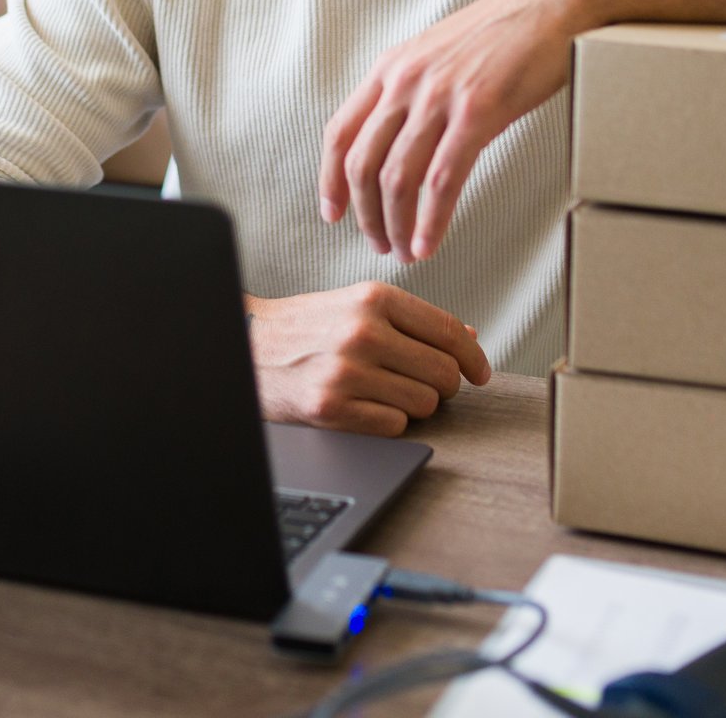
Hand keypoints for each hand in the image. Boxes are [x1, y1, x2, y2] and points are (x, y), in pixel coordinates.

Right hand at [245, 283, 490, 436]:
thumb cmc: (304, 327)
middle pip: (443, 373)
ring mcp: (346, 371)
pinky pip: (395, 427)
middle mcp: (362, 331)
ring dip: (415, 406)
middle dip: (443, 386)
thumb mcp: (356, 305)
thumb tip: (468, 338)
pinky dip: (388, 422)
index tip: (480, 373)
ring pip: (424, 404)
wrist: (245, 347)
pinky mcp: (330, 408)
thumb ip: (412, 319)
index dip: (473, 358)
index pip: (449, 332)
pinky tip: (367, 407)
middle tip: (425, 385)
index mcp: (373, 298)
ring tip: (388, 393)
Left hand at [320, 0, 596, 262]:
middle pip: (363, 163)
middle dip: (365, 215)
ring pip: (398, 178)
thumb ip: (415, 91)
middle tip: (379, 243)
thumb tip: (403, 139)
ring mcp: (440, 94)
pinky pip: (442, 179)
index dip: (329, 180)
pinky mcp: (478, 110)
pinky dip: (432, 220)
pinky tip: (431, 242)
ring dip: (397, 225)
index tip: (333, 213)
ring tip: (407, 250)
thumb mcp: (440, 54)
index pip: (340, 132)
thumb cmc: (506, 31)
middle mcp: (406, 80)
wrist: (554, 2)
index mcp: (392, 67)